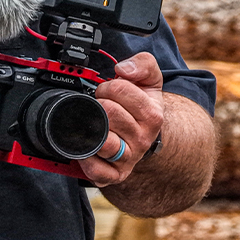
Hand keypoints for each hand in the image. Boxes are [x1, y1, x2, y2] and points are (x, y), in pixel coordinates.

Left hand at [78, 51, 163, 186]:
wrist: (144, 135)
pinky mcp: (114, 175)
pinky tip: (87, 147)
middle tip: (100, 106)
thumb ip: (143, 64)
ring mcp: (128, 159)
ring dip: (92, 128)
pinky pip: (97, 171)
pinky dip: (87, 160)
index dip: (108, 85)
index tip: (109, 90)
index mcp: (152, 115)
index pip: (120, 90)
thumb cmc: (141, 107)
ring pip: (104, 142)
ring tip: (94, 123)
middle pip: (108, 112)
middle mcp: (142, 140)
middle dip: (98, 103)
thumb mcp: (149, 80)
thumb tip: (124, 69)